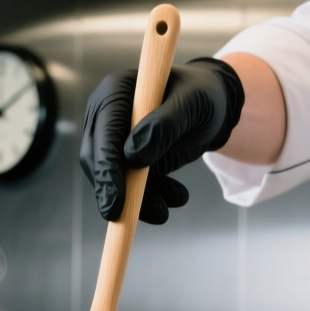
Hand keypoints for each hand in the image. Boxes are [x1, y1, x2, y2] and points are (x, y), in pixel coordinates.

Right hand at [79, 58, 243, 223]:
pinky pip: (128, 185)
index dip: (107, 169)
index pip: (103, 134)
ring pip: (111, 177)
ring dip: (135, 199)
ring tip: (165, 212)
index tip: (116, 202)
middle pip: (96, 159)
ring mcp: (113, 137)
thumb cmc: (202, 96)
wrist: (213, 105)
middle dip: (114, 191)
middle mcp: (106, 114)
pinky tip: (174, 198)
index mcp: (115, 91)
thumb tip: (133, 155)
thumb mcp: (192, 104)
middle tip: (126, 219)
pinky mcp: (125, 158)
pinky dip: (147, 198)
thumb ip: (164, 125)